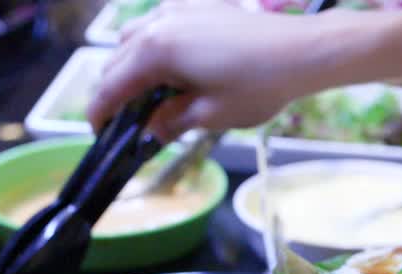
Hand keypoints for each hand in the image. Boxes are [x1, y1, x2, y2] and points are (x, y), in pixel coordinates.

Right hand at [87, 0, 330, 138]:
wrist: (302, 51)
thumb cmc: (260, 84)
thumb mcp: (211, 115)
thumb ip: (171, 122)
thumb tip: (148, 133)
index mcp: (156, 51)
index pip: (112, 85)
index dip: (101, 112)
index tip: (99, 131)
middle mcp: (160, 23)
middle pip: (117, 58)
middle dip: (115, 90)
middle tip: (124, 120)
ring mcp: (178, 8)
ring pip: (135, 36)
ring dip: (131, 64)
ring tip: (148, 94)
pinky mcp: (198, 5)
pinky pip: (160, 21)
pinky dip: (154, 43)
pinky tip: (173, 65)